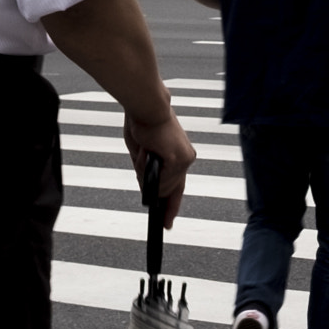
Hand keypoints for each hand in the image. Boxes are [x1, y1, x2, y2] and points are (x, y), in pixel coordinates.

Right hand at [124, 110, 195, 226]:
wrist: (147, 107)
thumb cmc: (144, 124)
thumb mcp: (143, 154)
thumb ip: (147, 172)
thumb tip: (149, 192)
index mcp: (180, 156)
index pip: (178, 187)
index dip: (172, 205)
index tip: (167, 221)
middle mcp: (186, 159)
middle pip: (171, 189)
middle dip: (158, 196)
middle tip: (156, 196)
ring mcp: (183, 160)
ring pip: (161, 186)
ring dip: (145, 173)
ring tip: (142, 150)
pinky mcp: (176, 159)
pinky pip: (158, 178)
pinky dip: (146, 169)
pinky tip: (146, 151)